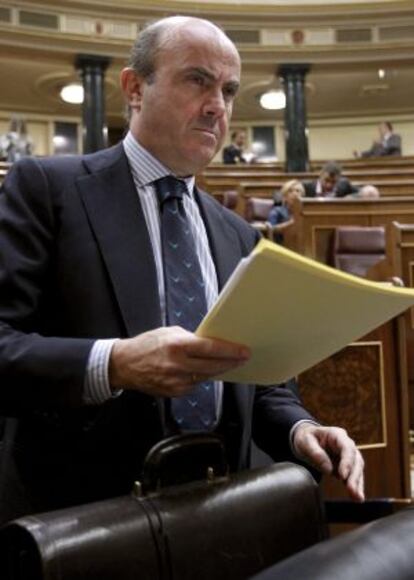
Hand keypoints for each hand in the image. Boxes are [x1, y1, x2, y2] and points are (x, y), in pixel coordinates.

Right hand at [109, 326, 249, 396]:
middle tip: (243, 358)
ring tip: (227, 364)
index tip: (243, 351)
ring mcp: (176, 381)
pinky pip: (194, 385)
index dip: (230, 351)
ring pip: (206, 377)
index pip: (211, 349)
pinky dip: (200, 378)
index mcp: (178, 346)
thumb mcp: (169, 333)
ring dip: (217, 370)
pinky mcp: (174, 392)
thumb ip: (190, 339)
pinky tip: (203, 371)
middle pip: (213, 366)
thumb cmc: (146, 345)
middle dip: (231, 362)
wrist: (125, 365)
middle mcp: (178, 365)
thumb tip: (210, 344)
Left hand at [292, 423, 364, 501]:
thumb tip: (328, 469)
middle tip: (352, 490)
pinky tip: (357, 497)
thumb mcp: (305, 442)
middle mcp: (346, 444)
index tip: (343, 476)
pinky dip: (356, 486)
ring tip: (357, 498)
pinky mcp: (347, 466)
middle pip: (356, 460)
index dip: (347, 462)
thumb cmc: (306, 438)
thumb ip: (316, 453)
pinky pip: (354, 476)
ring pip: (358, 469)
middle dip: (354, 476)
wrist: (307, 440)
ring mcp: (348, 455)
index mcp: (337, 435)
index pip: (347, 448)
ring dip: (358, 484)